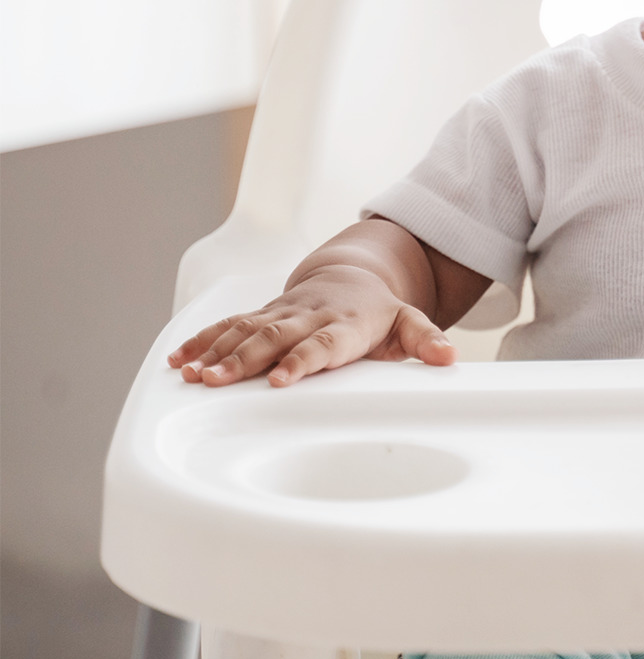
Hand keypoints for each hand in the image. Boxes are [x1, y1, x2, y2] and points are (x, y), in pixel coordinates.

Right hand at [166, 265, 455, 387]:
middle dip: (244, 360)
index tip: (281, 379)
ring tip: (191, 376)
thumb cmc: (380, 311)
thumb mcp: (409, 323)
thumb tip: (449, 357)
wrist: (354, 275)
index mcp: (344, 324)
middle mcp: (308, 317)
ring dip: (217, 353)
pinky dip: (203, 342)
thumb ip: (426, 340)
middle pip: (274, 338)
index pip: (322, 344)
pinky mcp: (262, 316)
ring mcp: (282, 315)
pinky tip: (179, 362)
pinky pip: (228, 327)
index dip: (301, 360)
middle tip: (217, 383)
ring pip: (245, 331)